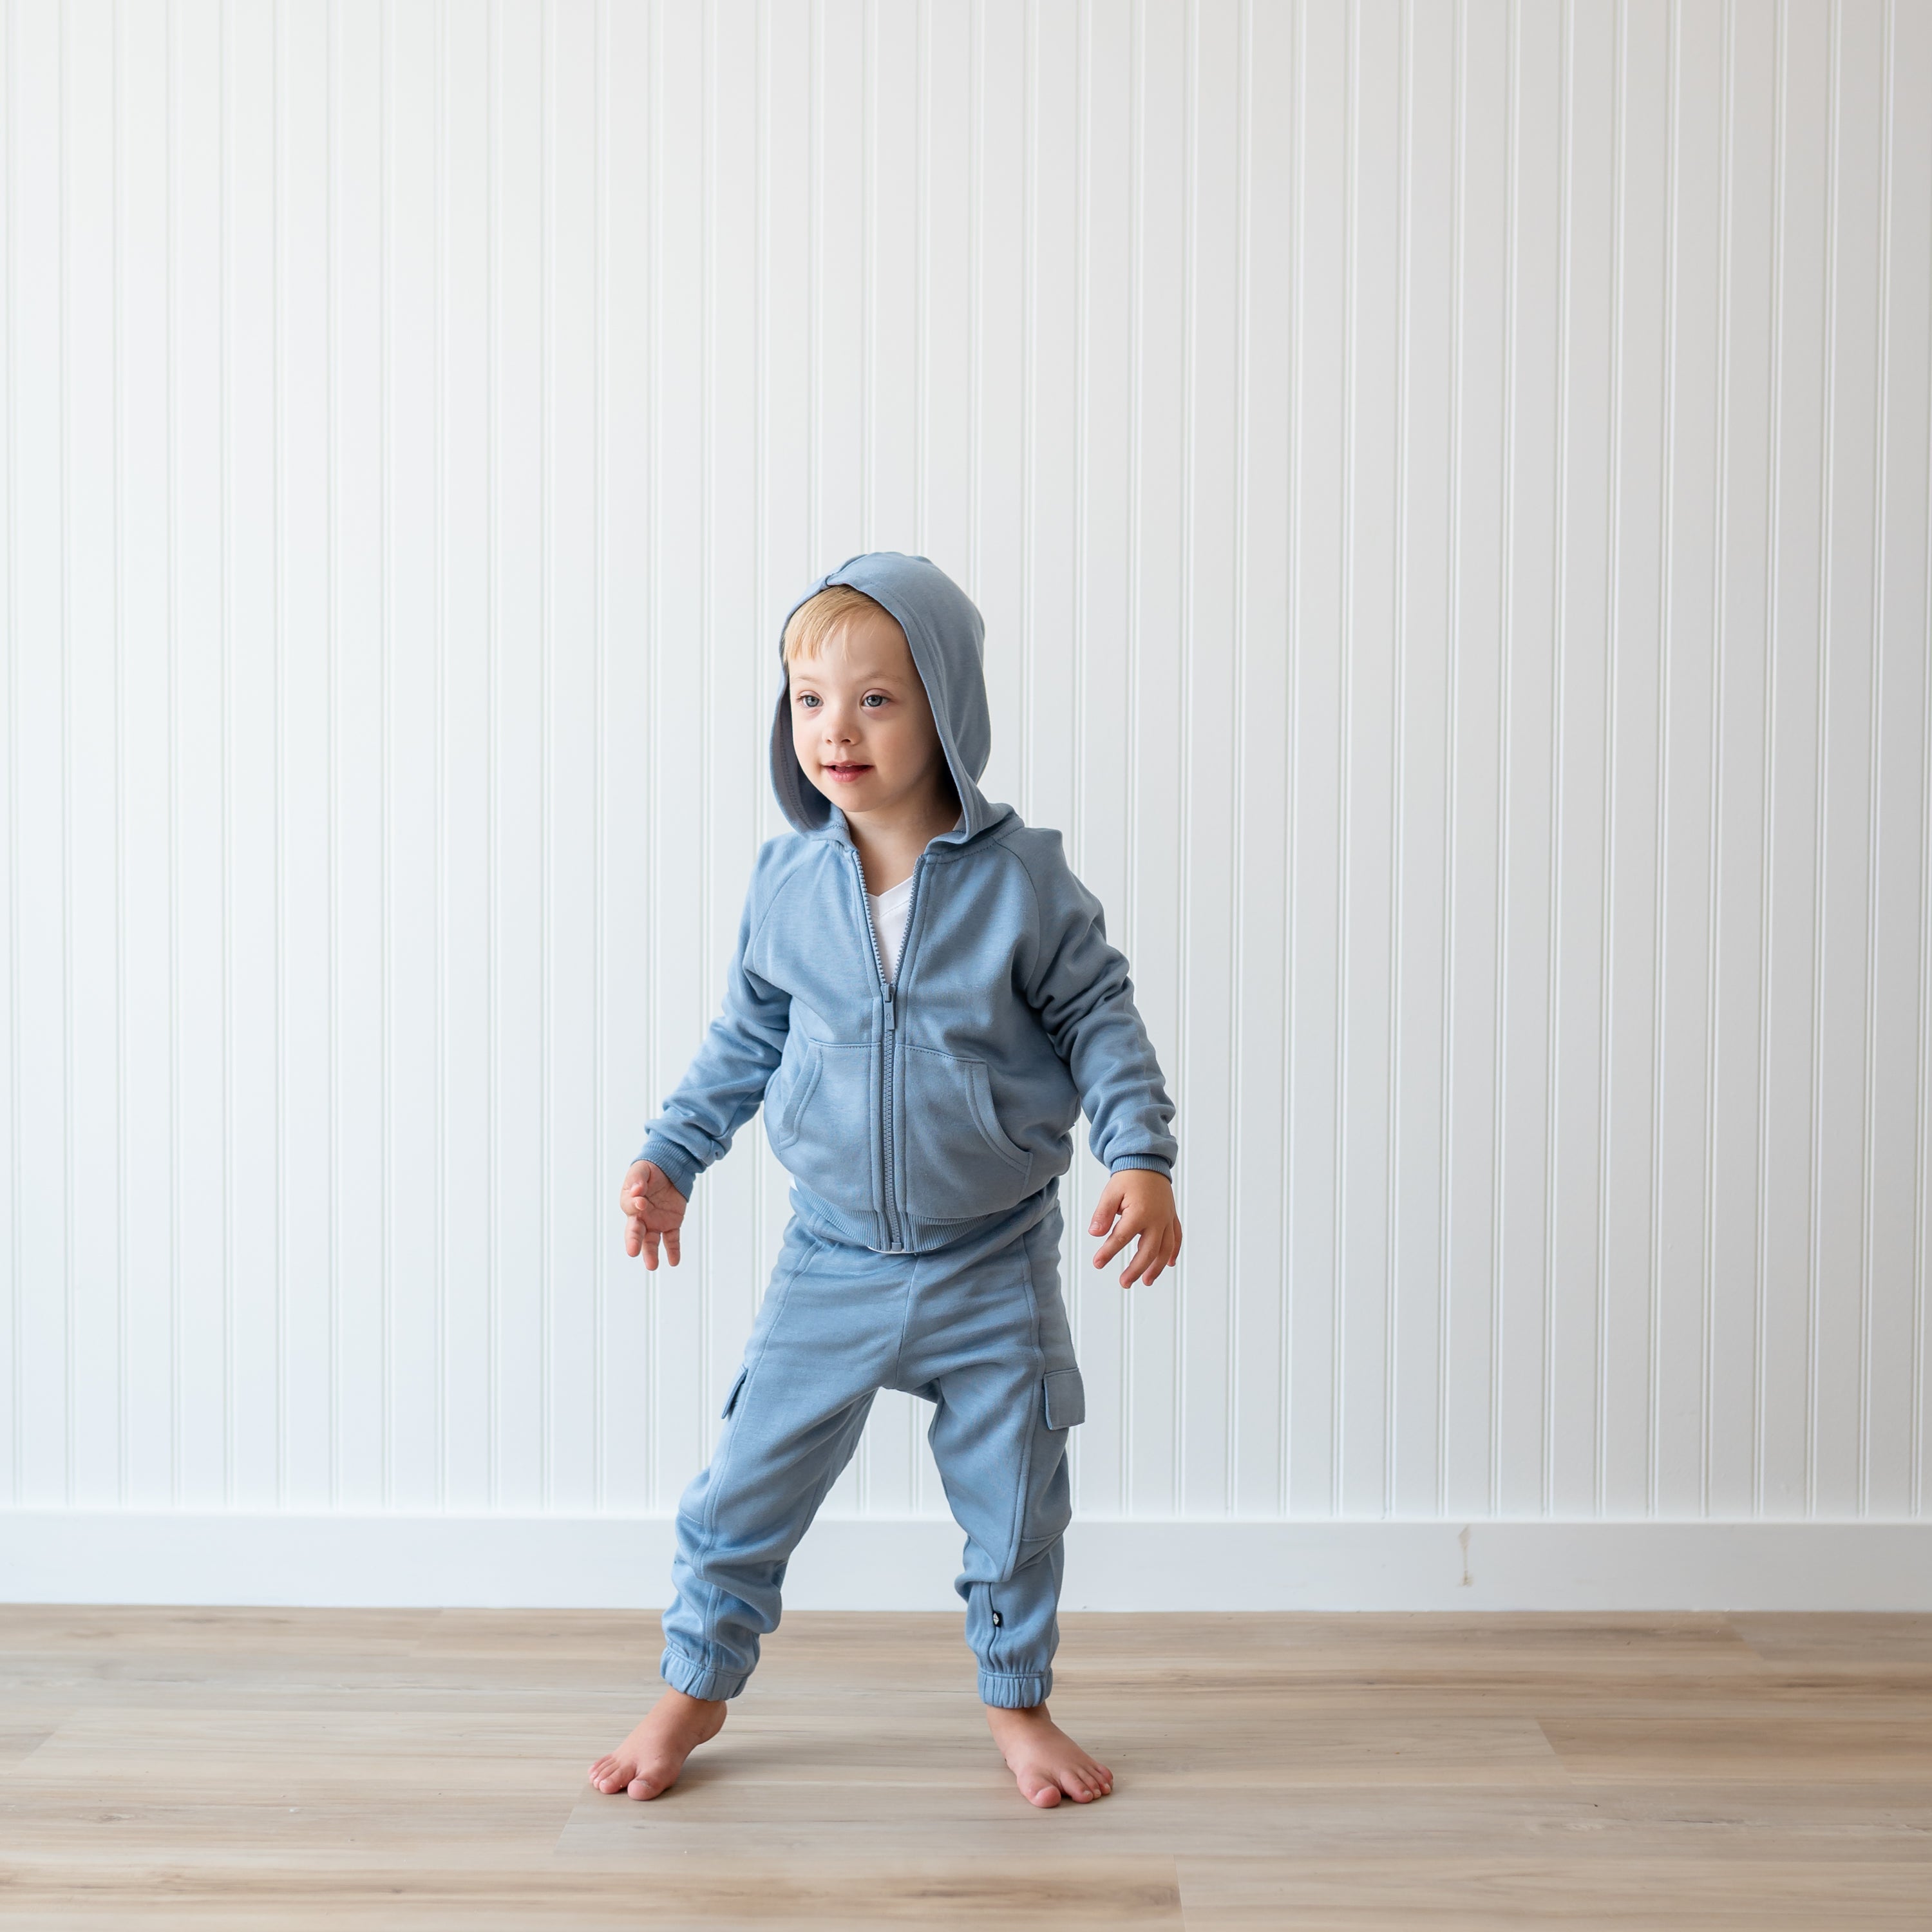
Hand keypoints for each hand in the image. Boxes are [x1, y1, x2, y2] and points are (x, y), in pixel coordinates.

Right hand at [620, 1159, 687, 1268]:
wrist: (668, 1171)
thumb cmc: (649, 1172)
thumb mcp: (641, 1170)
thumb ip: (637, 1179)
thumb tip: (638, 1190)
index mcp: (630, 1204)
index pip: (631, 1208)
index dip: (635, 1205)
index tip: (642, 1202)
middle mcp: (641, 1217)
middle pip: (636, 1232)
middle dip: (634, 1242)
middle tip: (633, 1252)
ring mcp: (656, 1222)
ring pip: (652, 1241)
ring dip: (651, 1253)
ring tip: (652, 1265)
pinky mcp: (671, 1224)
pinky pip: (671, 1239)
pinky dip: (673, 1250)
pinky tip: (674, 1261)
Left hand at [1088, 1169, 1181, 1287]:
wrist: (1148, 1162)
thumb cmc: (1128, 1178)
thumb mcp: (1111, 1192)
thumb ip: (1103, 1213)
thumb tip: (1094, 1233)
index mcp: (1139, 1212)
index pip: (1121, 1238)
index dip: (1108, 1252)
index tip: (1097, 1263)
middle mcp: (1156, 1219)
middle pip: (1148, 1251)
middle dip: (1136, 1269)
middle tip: (1124, 1283)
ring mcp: (1166, 1219)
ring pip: (1165, 1249)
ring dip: (1157, 1267)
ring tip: (1146, 1281)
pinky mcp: (1171, 1217)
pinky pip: (1176, 1238)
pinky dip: (1173, 1252)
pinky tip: (1169, 1264)